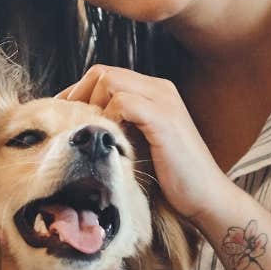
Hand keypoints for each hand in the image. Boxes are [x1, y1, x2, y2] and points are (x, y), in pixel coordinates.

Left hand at [60, 65, 237, 223]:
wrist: (206, 197)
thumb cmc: (172, 177)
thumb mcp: (141, 144)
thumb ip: (120, 126)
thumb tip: (83, 124)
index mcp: (155, 91)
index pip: (106, 75)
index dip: (79, 93)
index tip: (64, 118)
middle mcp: (160, 88)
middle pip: (103, 72)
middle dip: (79, 96)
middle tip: (68, 125)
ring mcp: (164, 100)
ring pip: (109, 81)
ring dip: (92, 107)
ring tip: (89, 135)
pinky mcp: (164, 118)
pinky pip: (123, 102)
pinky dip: (108, 119)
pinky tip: (109, 142)